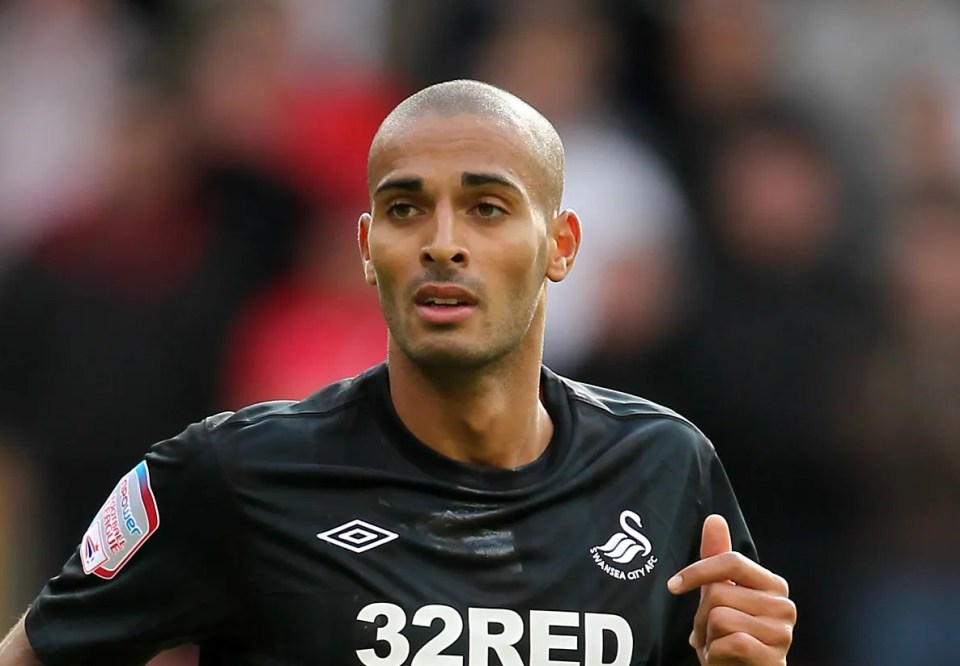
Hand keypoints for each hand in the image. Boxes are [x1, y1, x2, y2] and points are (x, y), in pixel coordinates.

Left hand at [667, 515, 795, 664]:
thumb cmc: (731, 636)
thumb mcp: (720, 595)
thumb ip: (718, 557)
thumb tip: (714, 518)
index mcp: (773, 585)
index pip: (731, 562)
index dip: (697, 571)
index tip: (673, 586)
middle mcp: (784, 605)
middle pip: (718, 593)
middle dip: (701, 617)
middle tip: (710, 633)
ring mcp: (782, 633)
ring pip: (719, 617)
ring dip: (707, 638)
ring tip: (718, 646)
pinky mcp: (774, 658)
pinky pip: (729, 641)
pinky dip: (715, 654)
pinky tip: (724, 658)